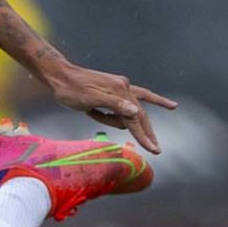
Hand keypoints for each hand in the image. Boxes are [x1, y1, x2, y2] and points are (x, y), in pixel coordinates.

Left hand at [42, 61, 176, 153]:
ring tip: (90, 111)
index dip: (144, 135)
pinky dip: (145, 106)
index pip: (135, 118)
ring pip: (129, 111)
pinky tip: (169, 106)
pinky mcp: (115, 89)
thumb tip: (135, 112)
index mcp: (120, 89)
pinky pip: (132, 101)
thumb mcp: (90, 99)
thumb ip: (113, 105)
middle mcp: (124, 87)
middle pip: (140, 114)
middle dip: (146, 133)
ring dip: (113, 119)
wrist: (58, 75)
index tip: (154, 150)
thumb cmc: (70, 89)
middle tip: (157, 150)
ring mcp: (121, 87)